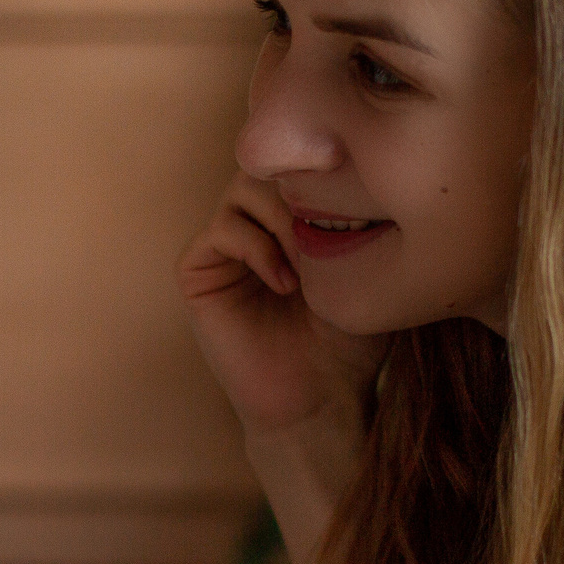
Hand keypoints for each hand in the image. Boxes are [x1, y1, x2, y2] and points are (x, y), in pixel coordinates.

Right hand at [179, 173, 387, 442]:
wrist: (320, 400)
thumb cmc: (350, 342)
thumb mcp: (366, 268)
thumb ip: (356, 215)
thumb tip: (353, 164)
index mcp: (291, 218)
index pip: (300, 163)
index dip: (328, 173)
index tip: (361, 206)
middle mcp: (253, 225)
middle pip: (269, 164)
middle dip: (304, 192)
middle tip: (334, 233)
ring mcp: (223, 248)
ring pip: (243, 187)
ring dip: (283, 218)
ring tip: (310, 263)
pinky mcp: (197, 272)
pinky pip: (220, 229)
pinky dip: (256, 247)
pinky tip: (286, 283)